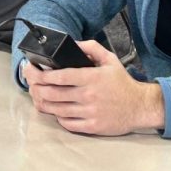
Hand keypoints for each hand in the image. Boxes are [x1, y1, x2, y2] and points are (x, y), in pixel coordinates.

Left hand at [24, 40, 164, 134]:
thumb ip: (91, 48)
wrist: (140, 106)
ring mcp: (89, 112)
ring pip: (57, 109)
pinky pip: (67, 123)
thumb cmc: (122, 83)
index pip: (60, 76)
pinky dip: (57, 117)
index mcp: (91, 77)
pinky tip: (55, 110)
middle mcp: (88, 95)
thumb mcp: (110, 59)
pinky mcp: (92, 126)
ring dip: (43, 103)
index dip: (41, 74)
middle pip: (53, 93)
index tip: (32, 70)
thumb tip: (72, 43)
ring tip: (37, 96)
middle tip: (30, 84)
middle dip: (36, 88)